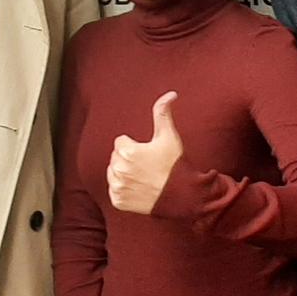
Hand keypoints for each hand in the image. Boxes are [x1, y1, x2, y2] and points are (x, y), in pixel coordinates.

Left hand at [107, 92, 182, 214]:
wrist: (182, 195)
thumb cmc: (175, 164)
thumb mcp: (169, 136)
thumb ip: (163, 113)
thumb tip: (170, 94)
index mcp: (127, 151)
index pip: (120, 142)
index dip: (136, 146)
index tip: (149, 154)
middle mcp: (119, 170)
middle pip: (116, 157)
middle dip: (129, 159)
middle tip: (148, 166)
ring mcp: (118, 187)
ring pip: (114, 173)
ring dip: (125, 174)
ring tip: (144, 177)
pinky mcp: (119, 201)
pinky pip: (115, 191)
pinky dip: (124, 190)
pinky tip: (140, 189)